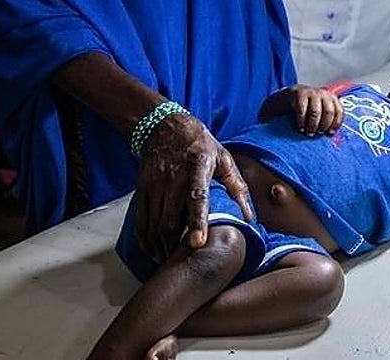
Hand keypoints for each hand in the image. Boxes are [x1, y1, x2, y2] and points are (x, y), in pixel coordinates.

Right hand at [134, 111, 254, 262]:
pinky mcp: (142, 189)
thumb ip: (237, 187)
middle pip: (170, 219)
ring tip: (167, 261)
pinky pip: (140, 219)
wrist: (165, 127)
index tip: (197, 243)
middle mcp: (173, 178)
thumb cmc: (200, 144)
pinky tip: (152, 249)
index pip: (197, 198)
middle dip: (173, 245)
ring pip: (153, 223)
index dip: (197, 222)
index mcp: (197, 168)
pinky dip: (144, 238)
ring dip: (159, 246)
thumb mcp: (223, 159)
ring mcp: (155, 184)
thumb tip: (250, 216)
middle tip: (182, 262)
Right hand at [285, 85, 343, 135]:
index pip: (339, 111)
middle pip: (329, 112)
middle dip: (324, 125)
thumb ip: (327, 119)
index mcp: (332, 98)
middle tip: (319, 133)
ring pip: (315, 112)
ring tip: (310, 132)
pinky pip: (302, 110)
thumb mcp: (321, 110)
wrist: (292, 96)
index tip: (330, 133)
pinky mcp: (300, 94)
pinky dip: (301, 121)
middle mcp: (324, 94)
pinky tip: (301, 127)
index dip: (336, 124)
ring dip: (313, 125)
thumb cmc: (309, 107)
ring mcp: (312, 92)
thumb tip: (330, 134)